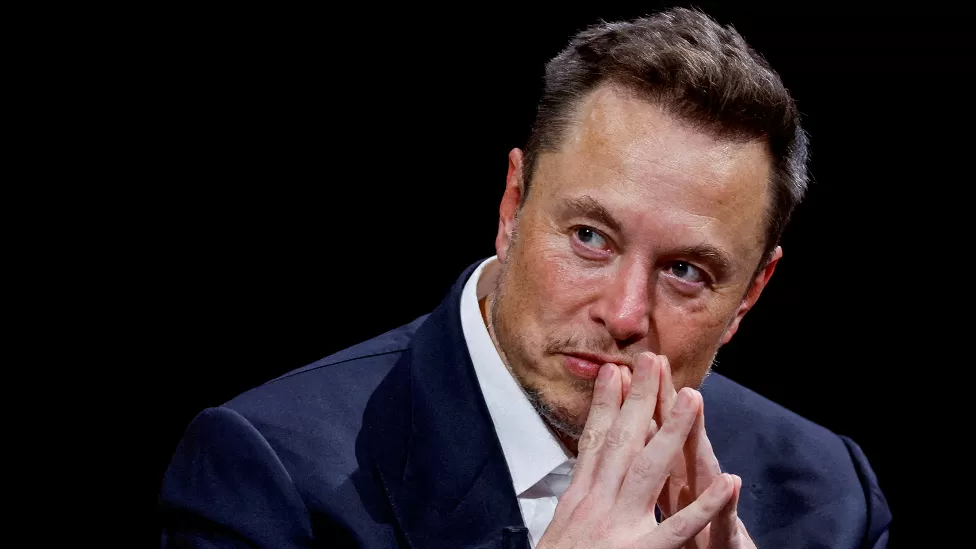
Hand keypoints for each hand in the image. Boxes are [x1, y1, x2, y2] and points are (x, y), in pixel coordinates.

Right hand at [537, 354, 735, 548]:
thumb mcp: (562, 529)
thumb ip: (578, 504)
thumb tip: (584, 479)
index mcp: (578, 499)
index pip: (594, 442)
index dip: (604, 405)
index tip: (613, 371)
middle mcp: (596, 504)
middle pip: (621, 441)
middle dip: (638, 398)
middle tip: (652, 359)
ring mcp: (618, 526)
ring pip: (650, 469)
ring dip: (672, 431)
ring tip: (693, 396)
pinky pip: (677, 529)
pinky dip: (703, 506)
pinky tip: (728, 483)